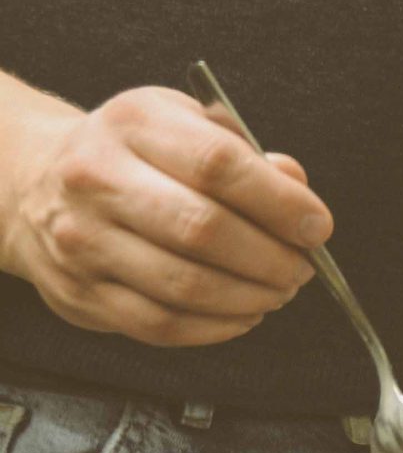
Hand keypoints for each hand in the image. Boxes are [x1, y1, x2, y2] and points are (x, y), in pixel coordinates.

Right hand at [0, 86, 331, 346]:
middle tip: (301, 269)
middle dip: (271, 258)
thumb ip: (245, 152)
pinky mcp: (80, 291)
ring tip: (278, 291)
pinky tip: (243, 314)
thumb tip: (296, 188)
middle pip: (202, 229)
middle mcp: (97, 178)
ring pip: (185, 285)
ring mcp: (83, 239)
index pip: (217, 164)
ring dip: (251, 297)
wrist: (36, 182)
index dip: (280, 203)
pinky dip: (217, 328)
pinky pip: (161, 324)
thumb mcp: (184, 125)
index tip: (317, 227)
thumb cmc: (131, 154)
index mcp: (133, 124)